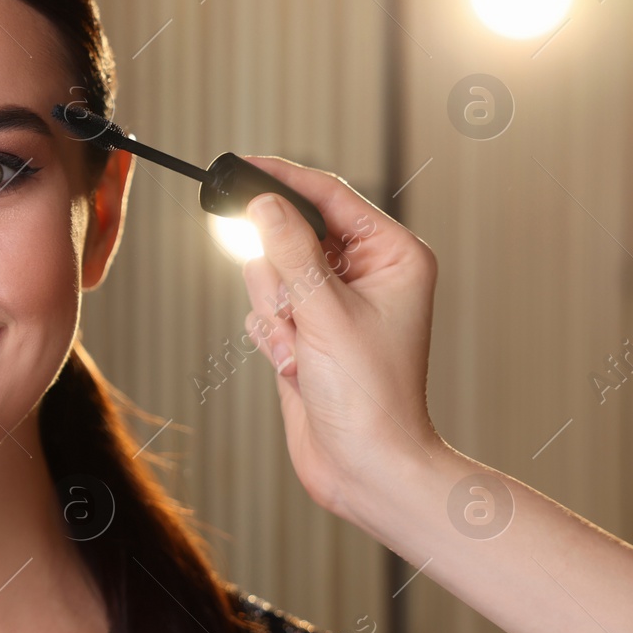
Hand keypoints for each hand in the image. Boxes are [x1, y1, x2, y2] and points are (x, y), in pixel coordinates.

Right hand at [237, 157, 448, 522]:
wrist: (365, 466)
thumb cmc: (370, 395)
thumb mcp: (326, 314)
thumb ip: (290, 252)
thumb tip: (262, 202)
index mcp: (391, 255)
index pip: (329, 196)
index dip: (283, 179)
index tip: (242, 165)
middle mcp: (364, 273)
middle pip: (290, 235)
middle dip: (279, 278)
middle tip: (294, 315)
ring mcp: (332, 303)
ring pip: (270, 273)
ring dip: (275, 315)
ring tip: (300, 353)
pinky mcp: (307, 330)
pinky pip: (264, 308)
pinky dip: (270, 337)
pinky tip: (296, 368)